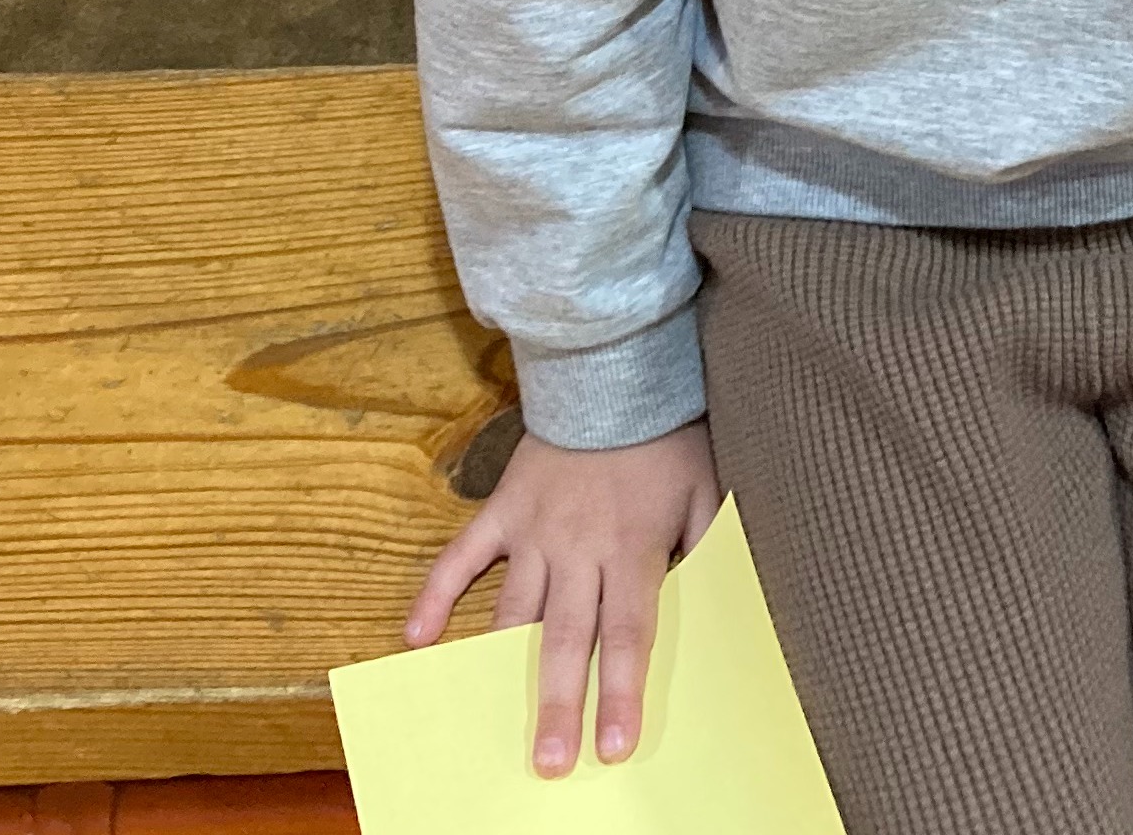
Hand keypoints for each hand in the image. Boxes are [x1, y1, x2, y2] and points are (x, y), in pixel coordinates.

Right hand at [405, 420, 721, 774]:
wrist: (613, 370)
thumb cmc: (665, 438)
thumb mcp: (705, 488)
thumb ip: (707, 547)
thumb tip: (717, 601)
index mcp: (632, 547)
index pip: (629, 632)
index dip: (622, 690)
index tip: (613, 745)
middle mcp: (578, 547)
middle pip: (566, 636)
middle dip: (559, 702)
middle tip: (548, 761)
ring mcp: (533, 530)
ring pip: (513, 610)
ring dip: (501, 668)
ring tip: (486, 724)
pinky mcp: (502, 508)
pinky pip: (461, 555)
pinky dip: (436, 594)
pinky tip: (415, 638)